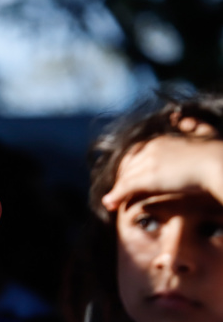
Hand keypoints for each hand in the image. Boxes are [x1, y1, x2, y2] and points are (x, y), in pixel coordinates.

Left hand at [102, 134, 222, 211]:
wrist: (220, 163)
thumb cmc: (219, 152)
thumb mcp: (203, 132)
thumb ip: (190, 125)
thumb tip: (179, 117)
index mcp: (162, 140)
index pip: (135, 153)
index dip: (128, 167)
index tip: (125, 178)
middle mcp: (151, 148)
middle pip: (127, 166)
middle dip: (119, 180)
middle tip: (114, 194)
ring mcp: (149, 162)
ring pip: (124, 177)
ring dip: (115, 191)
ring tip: (110, 203)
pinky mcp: (149, 176)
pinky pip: (126, 187)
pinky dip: (115, 196)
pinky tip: (109, 204)